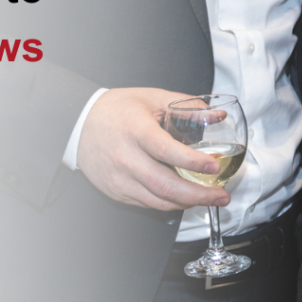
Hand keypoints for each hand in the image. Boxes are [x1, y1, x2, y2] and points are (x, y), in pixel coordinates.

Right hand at [76, 87, 231, 210]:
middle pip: (166, 186)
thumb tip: (217, 115)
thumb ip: (186, 106)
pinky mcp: (117, 192)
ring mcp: (120, 179)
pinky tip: (185, 197)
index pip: (167, 152)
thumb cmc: (116, 109)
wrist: (79, 124)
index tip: (214, 166)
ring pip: (159, 200)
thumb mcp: (151, 98)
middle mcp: (127, 158)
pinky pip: (147, 203)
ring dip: (188, 203)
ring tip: (210, 198)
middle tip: (222, 195)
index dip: (193, 162)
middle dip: (199, 195)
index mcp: (136, 131)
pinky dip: (170, 203)